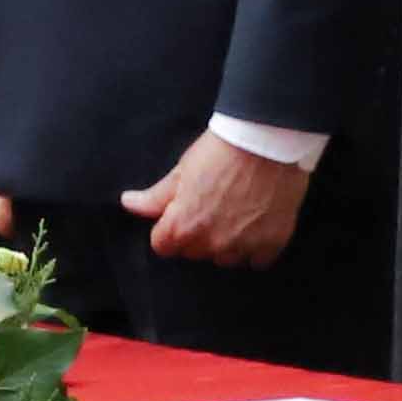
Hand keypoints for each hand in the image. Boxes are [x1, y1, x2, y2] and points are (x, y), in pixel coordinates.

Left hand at [127, 132, 309, 268]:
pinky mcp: (272, 243)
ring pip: (226, 259)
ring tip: (237, 214)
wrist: (266, 140)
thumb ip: (155, 197)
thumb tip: (129, 203)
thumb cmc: (220, 151)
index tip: (181, 213)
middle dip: (198, 236)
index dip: (169, 229)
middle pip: (195, 252)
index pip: (163, 246)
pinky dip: (256, 247)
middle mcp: (212, 244)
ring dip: (228, 243)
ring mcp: (244, 246)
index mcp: (183, 227)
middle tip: (212, 207)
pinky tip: (257, 224)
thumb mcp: (181, 171)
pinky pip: (257, 260)